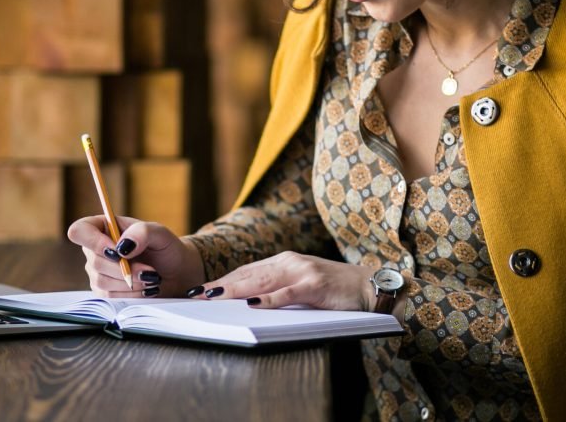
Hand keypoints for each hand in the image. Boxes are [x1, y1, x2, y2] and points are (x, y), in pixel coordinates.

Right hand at [66, 216, 205, 298]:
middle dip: (125, 269)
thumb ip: (141, 232)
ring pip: (102, 282)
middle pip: (94, 262)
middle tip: (150, 270)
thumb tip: (122, 247)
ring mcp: (98, 272)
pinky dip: (131, 294)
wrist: (176, 272)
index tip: (118, 252)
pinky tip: (145, 288)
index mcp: (104, 227)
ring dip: (131, 283)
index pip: (79, 231)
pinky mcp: (105, 291)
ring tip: (152, 278)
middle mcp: (96, 249)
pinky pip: (110, 297)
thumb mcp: (160, 233)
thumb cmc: (167, 248)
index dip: (94, 242)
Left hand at [190, 251, 408, 318]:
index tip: (200, 291)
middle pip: (248, 275)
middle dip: (220, 286)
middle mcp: (290, 261)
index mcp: (284, 260)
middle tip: (197, 296)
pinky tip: (253, 305)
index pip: (246, 271)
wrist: (368, 286)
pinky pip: (288, 294)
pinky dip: (270, 300)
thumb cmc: (333, 289)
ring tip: (213, 299)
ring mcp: (302, 271)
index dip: (222, 281)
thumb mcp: (300, 284)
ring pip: (262, 282)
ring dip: (235, 291)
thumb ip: (277, 287)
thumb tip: (247, 301)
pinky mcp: (315, 285)